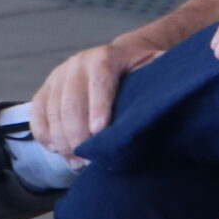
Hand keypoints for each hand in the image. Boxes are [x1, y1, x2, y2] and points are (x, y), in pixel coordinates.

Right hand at [27, 23, 180, 158]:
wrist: (120, 57)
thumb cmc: (141, 70)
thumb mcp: (155, 66)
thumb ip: (162, 75)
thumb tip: (181, 87)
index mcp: (105, 57)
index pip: (99, 82)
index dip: (98, 107)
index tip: (100, 133)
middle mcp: (77, 63)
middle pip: (70, 102)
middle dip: (77, 134)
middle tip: (86, 159)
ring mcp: (58, 75)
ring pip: (52, 111)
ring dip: (61, 140)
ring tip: (75, 161)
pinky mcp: (46, 89)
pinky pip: (37, 114)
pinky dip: (44, 135)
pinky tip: (57, 150)